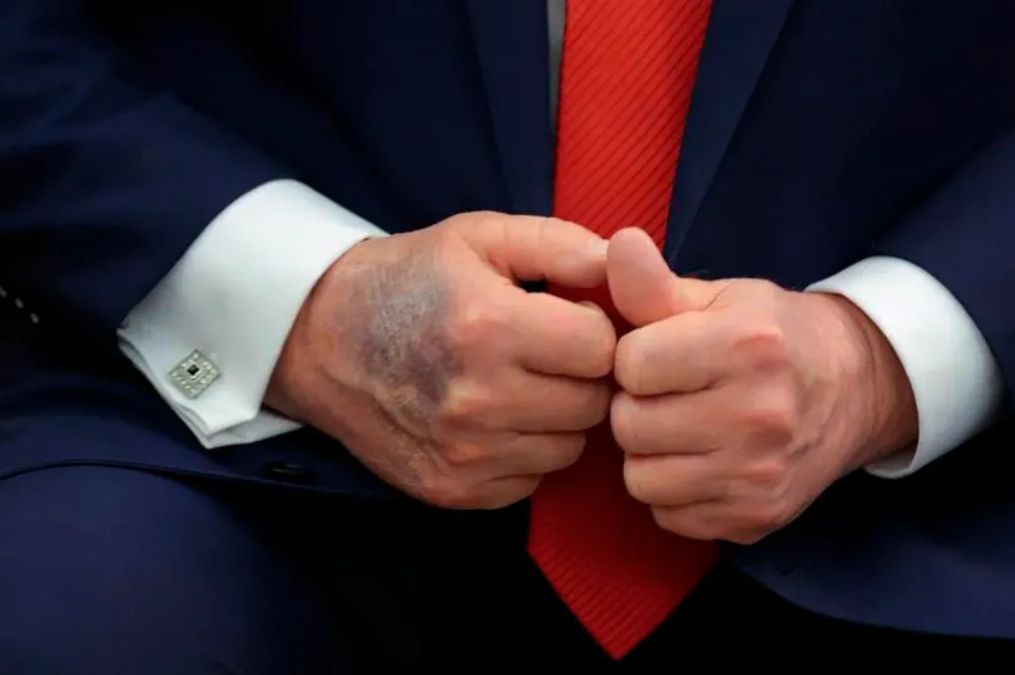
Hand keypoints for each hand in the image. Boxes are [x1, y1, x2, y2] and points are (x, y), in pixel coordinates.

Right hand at [266, 212, 615, 508]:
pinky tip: (497, 419)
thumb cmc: (411, 280)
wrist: (320, 340)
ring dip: (559, 418)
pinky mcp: (453, 490)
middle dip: (583, 376)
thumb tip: (625, 265)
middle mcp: (477, 400)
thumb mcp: (479, 237)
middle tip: (549, 354)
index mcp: (488, 327)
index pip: (601, 350)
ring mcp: (464, 454)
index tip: (569, 320)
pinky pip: (533, 480)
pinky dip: (527, 452)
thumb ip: (560, 244)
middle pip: (592, 405)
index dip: (594, 331)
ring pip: (569, 448)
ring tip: (522, 384)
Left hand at [606, 228, 916, 542]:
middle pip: (630, 426)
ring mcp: (760, 474)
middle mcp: (759, 414)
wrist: (855, 388)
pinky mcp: (757, 517)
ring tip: (683, 428)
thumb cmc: (773, 336)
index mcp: (748, 345)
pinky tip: (702, 462)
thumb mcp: (721, 298)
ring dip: (650, 455)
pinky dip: (675, 493)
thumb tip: (618, 244)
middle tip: (671, 394)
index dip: (635, 357)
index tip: (662, 354)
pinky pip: (670, 516)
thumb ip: (656, 283)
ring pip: (642, 479)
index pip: (631, 365)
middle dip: (638, 406)